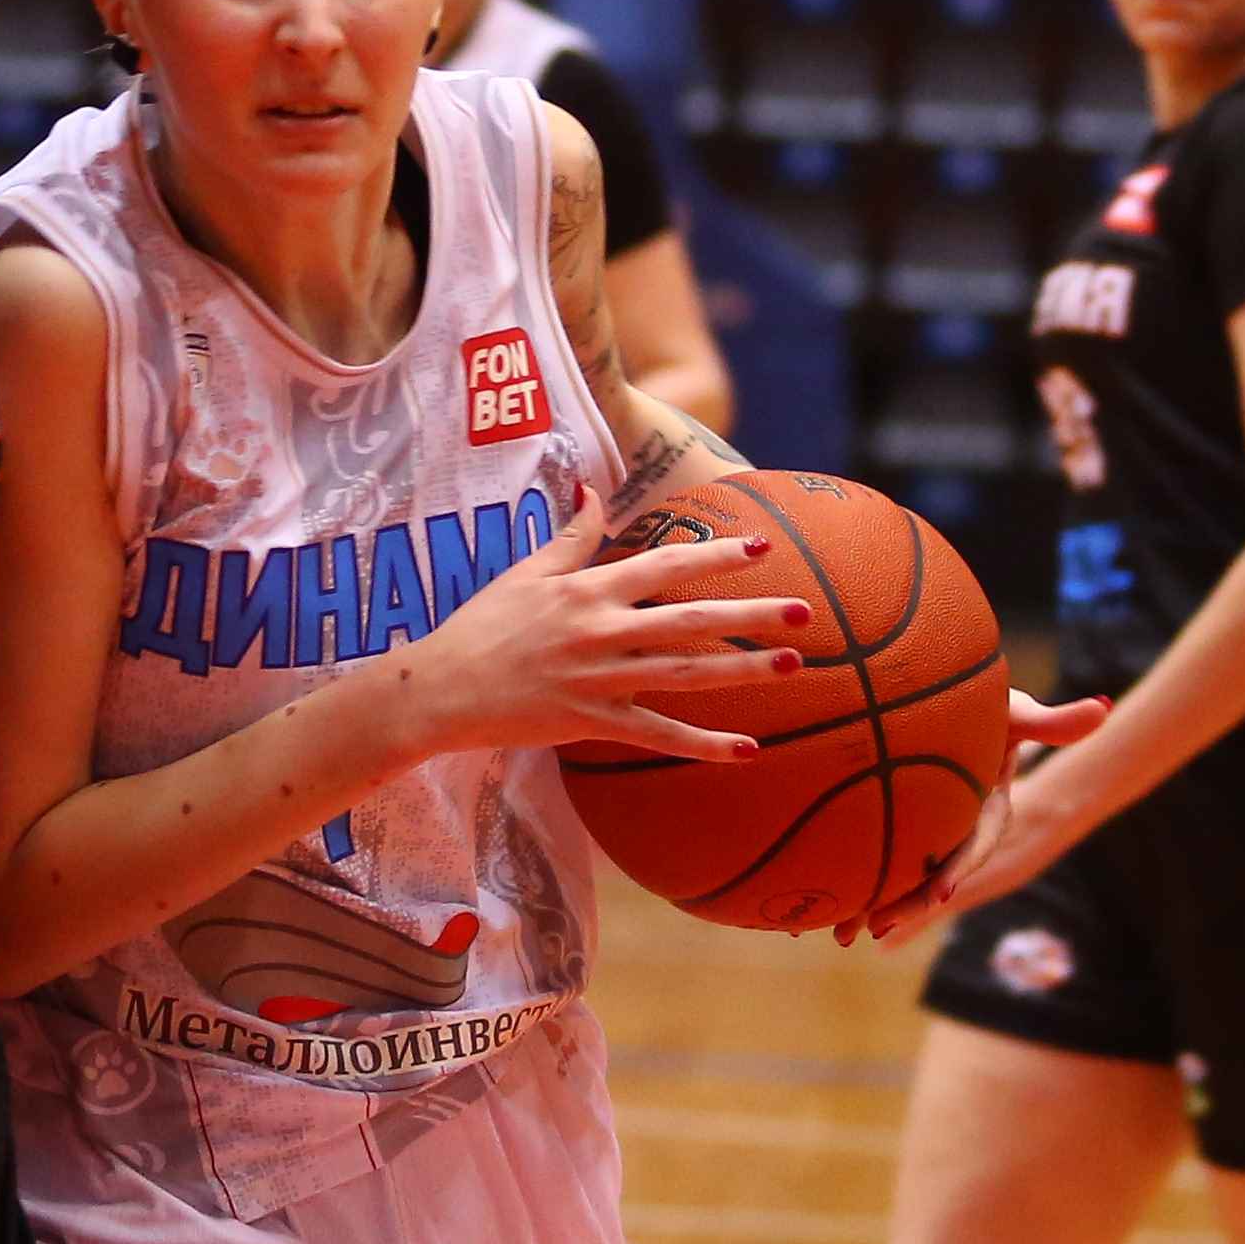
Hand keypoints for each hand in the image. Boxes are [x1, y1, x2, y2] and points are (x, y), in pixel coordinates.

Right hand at [388, 489, 807, 762]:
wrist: (440, 688)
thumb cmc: (480, 626)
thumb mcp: (525, 572)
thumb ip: (569, 538)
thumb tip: (594, 493)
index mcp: (587, 590)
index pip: (665, 564)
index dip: (717, 555)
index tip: (763, 544)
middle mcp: (600, 630)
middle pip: (689, 619)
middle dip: (750, 613)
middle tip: (804, 611)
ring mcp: (598, 679)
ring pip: (685, 675)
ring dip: (742, 671)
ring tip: (792, 665)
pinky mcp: (590, 722)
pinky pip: (657, 735)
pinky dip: (703, 745)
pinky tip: (747, 749)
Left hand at [842, 695, 1114, 944]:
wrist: (965, 713)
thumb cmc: (996, 713)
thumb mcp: (1021, 715)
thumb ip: (1054, 722)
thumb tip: (1102, 709)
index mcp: (987, 812)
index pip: (975, 844)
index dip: (959, 866)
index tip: (943, 890)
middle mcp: (957, 832)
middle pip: (932, 873)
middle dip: (908, 903)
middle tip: (875, 926)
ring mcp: (928, 835)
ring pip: (900, 875)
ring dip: (873, 903)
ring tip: (842, 933)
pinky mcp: (901, 831)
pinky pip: (875, 860)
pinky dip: (851, 881)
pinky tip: (820, 909)